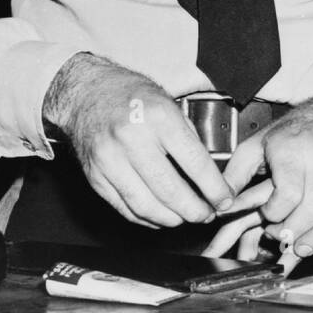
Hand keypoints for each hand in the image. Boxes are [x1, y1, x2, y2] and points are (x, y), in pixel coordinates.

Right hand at [43, 52, 228, 228]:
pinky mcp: (95, 177)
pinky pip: (125, 207)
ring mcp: (110, 161)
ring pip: (146, 206)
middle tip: (207, 215)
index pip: (195, 163)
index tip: (225, 200)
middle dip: (195, 210)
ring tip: (186, 218)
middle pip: (170, 191)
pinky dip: (147, 218)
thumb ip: (189, 137)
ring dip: (172, 219)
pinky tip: (161, 216)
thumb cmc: (133, 96)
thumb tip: (209, 176)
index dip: (214, 188)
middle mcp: (132, 140)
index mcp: (159, 119)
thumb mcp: (169, 103)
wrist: (87, 93)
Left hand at [202, 89, 312, 261]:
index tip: (268, 218)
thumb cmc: (294, 132)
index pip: (287, 195)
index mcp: (292, 149)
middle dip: (295, 231)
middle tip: (284, 239)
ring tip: (305, 247)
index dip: (275, 215)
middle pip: (312, 207)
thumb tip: (218, 203)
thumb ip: (235, 175)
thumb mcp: (257, 146)